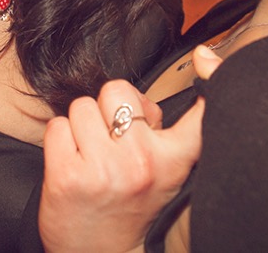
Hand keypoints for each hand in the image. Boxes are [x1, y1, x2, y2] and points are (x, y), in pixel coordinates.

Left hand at [38, 46, 221, 252]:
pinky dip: (58, 141)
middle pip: (117, 90)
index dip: (211, 77)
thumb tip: (148, 92)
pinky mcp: (67, 175)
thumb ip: (164, 133)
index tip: (207, 58)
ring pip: (82, 106)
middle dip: (109, 109)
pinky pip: (56, 126)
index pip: (200, 114)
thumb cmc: (131, 208)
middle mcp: (142, 162)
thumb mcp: (164, 173)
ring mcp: (104, 168)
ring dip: (80, 127)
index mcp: (174, 160)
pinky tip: (71, 165)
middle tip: (111, 142)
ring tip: (90, 156)